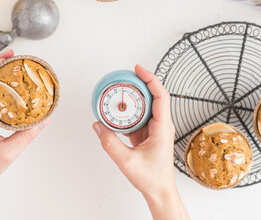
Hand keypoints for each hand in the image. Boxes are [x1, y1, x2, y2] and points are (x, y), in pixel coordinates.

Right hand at [92, 65, 188, 219]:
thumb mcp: (127, 161)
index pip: (160, 96)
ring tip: (117, 91)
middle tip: (122, 77)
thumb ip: (110, 143)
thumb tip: (97, 127)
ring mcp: (155, 128)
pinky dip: (128, 112)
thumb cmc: (152, 178)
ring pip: (145, 106)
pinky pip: (138, 116)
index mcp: (163, 128)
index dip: (150, 79)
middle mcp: (162, 125)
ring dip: (132, 98)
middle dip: (137, 84)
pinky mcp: (148, 133)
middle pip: (152, 96)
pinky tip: (117, 111)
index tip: (138, 69)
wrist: (159, 190)